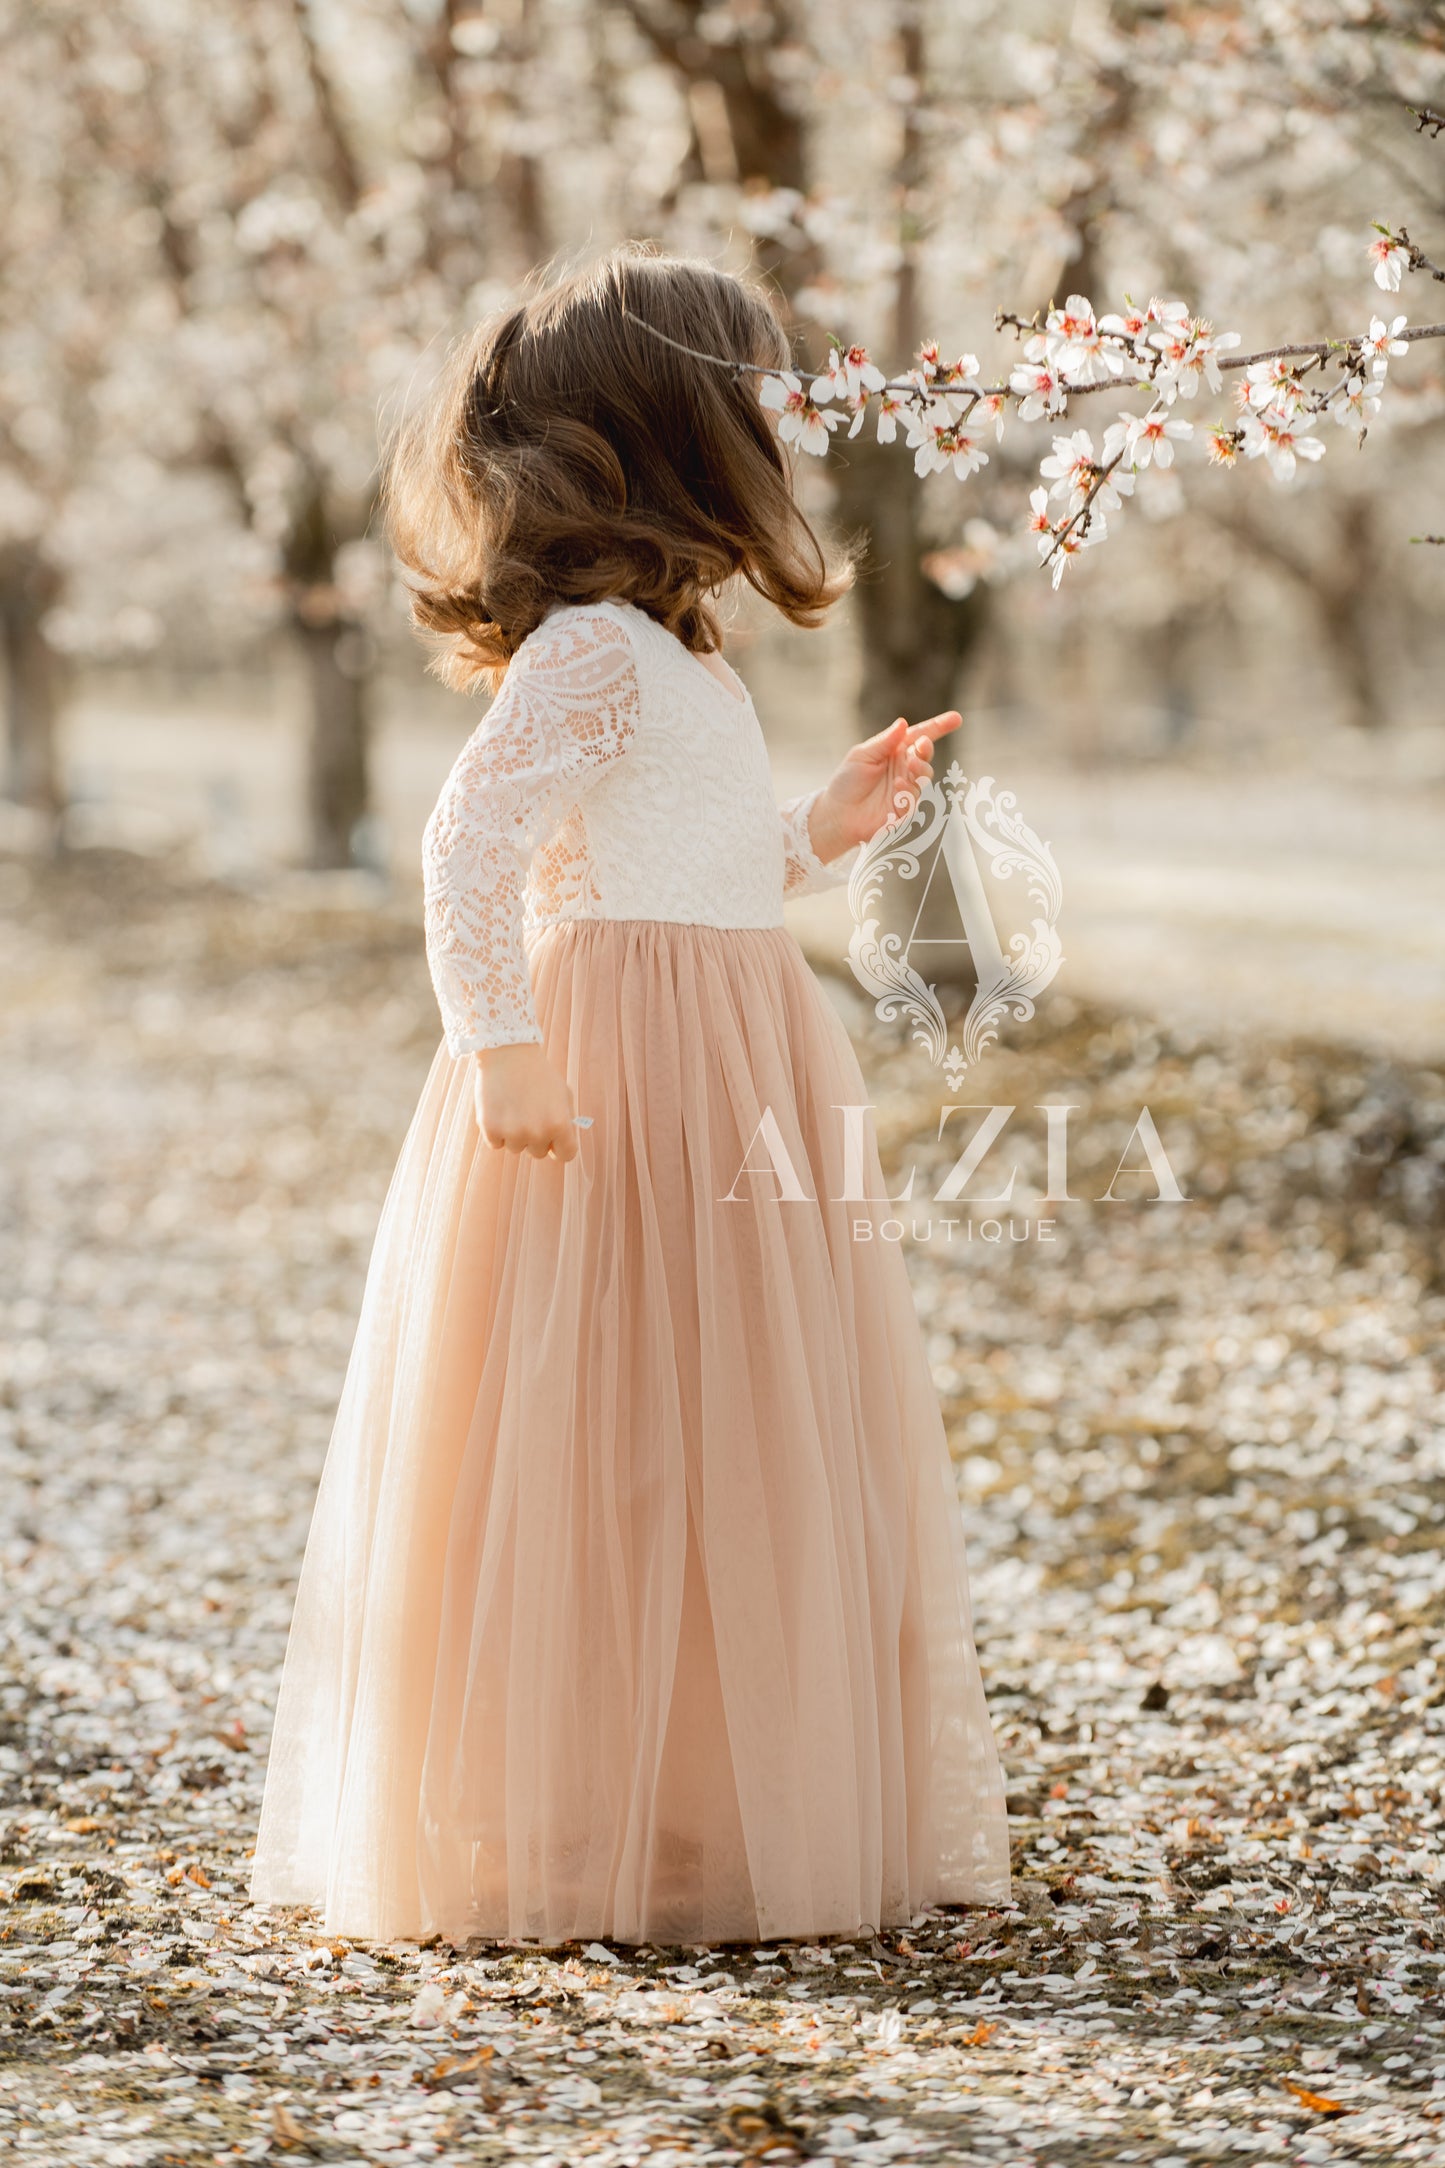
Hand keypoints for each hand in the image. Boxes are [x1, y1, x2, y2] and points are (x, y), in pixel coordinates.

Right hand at [473, 1043, 580, 1159]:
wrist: (508, 1052)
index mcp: (560, 1124)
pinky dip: (496, 1131)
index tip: (553, 1142)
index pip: (566, 1155)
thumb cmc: (537, 1073)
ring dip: (514, 1134)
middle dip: (535, 1138)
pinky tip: (499, 1109)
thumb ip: (564, 1121)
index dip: (559, 1147)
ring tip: (513, 1107)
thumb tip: (559, 1145)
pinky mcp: (490, 1130)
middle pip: (538, 1153)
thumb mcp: (562, 1094)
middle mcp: (538, 1133)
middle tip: (528, 1113)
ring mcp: (513, 1133)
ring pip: (516, 1148)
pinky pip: (496, 1143)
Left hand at [804, 710, 963, 861]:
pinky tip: (897, 786)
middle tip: (922, 746)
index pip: (919, 736)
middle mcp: (903, 768)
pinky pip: (916, 797)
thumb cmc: (846, 783)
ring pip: (925, 775)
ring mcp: (906, 788)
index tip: (956, 718)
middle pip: (926, 754)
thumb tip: (903, 723)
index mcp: (894, 751)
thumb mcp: (862, 756)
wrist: (837, 815)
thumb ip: (884, 742)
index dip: (938, 727)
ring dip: (921, 768)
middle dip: (927, 749)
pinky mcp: (905, 808)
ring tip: (910, 764)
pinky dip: (909, 789)